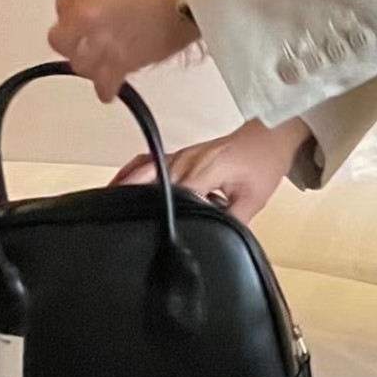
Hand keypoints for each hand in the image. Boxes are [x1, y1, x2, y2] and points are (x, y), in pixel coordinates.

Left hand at [48, 0, 197, 102]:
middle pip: (61, 42)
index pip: (61, 7)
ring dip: (88, 64)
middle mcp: (88, 23)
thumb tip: (95, 6)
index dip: (72, 10)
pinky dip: (106, 89)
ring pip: (80, 66)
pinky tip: (107, 90)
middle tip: (85, 40)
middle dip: (72, 41)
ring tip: (99, 62)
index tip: (81, 12)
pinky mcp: (126, 66)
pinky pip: (105, 86)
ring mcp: (105, 47)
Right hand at [111, 118, 312, 223]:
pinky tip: (121, 181)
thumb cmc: (263, 163)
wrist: (269, 136)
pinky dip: (134, 170)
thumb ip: (234, 221)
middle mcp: (187, 160)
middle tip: (115, 222)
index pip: (174, 196)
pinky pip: (151, 159)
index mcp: (204, 171)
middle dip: (133, 200)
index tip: (148, 231)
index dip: (161, 214)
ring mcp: (182, 154)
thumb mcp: (254, 199)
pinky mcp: (182, 153)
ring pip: (145, 169)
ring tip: (107, 204)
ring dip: (126, 184)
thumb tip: (217, 239)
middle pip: (151, 183)